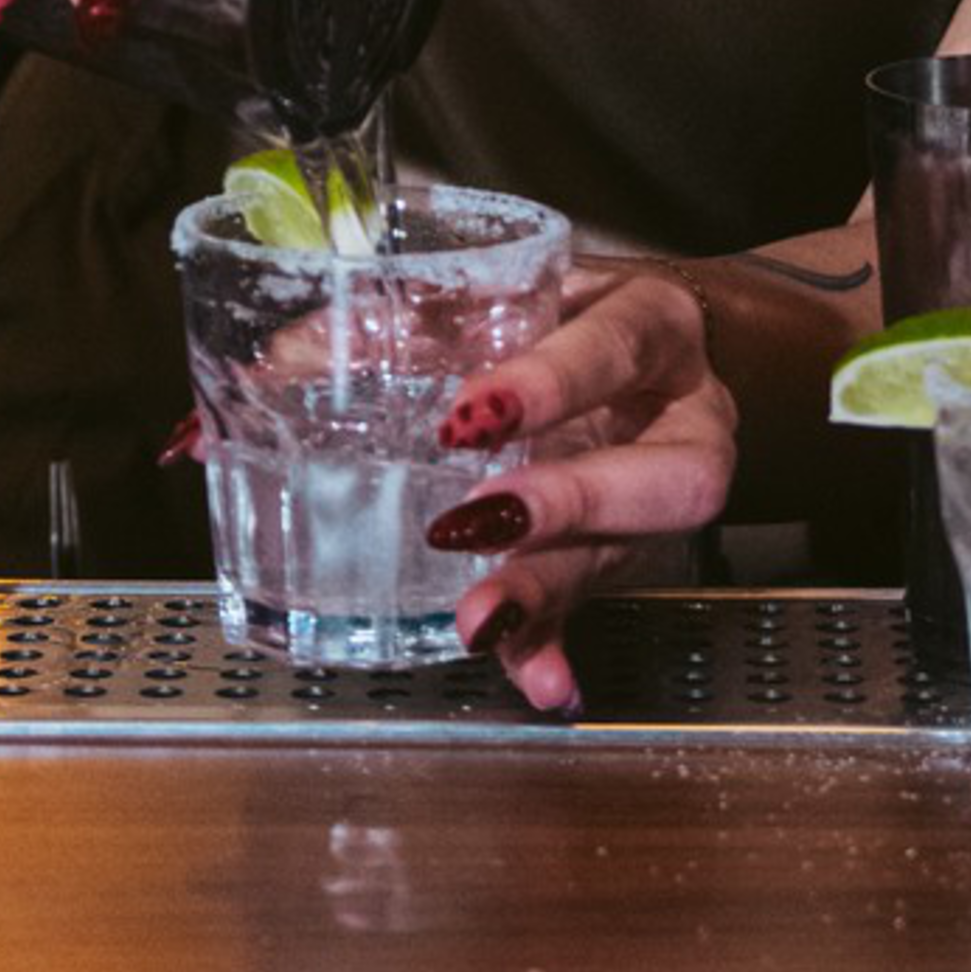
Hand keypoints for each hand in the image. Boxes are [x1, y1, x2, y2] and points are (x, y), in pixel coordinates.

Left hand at [418, 260, 736, 719]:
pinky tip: (535, 681)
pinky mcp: (628, 554)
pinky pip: (597, 607)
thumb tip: (282, 358)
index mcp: (657, 328)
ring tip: (480, 618)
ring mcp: (665, 498)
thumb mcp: (520, 289)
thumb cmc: (572, 313)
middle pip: (667, 475)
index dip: (551, 382)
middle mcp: (688, 420)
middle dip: (571, 503)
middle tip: (475, 523)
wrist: (662, 353)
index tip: (473, 414)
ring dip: (547, 588)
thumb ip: (418, 315)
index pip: (618, 344)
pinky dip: (556, 645)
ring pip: (630, 552)